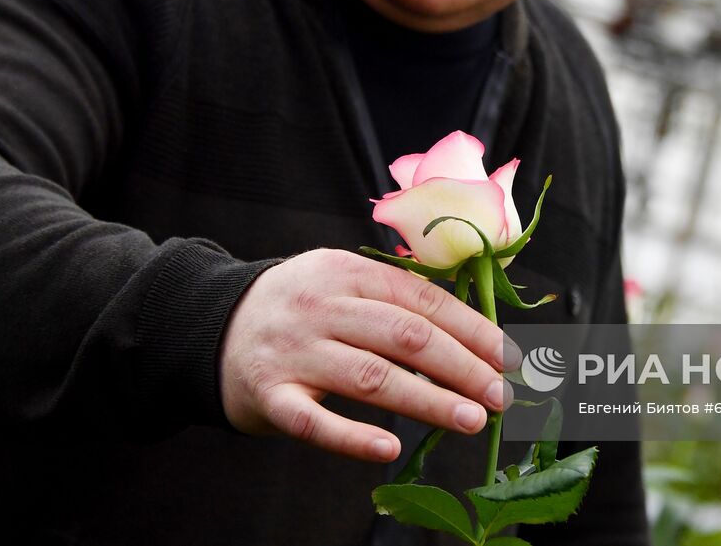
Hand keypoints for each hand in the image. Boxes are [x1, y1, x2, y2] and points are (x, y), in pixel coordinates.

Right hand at [219, 248, 517, 461]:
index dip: (471, 330)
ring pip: (370, 377)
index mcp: (348, 271)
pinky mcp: (268, 395)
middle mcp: (321, 306)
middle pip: (405, 336)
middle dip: (462, 366)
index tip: (509, 359)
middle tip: (500, 396)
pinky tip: (389, 448)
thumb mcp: (343, 280)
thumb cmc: (301, 307)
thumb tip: (477, 332)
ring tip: (470, 420)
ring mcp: (293, 351)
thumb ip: (397, 297)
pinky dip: (352, 437)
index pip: (423, 300)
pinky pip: (313, 421)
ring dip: (427, 400)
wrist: (211, 326)